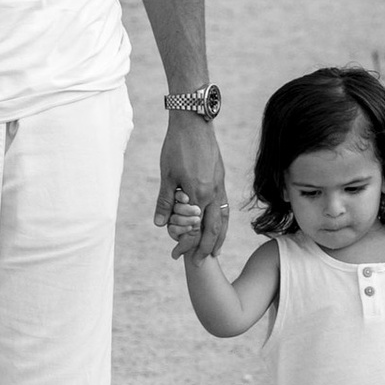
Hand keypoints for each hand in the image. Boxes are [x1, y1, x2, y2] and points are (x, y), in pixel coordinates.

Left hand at [154, 110, 225, 256]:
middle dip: (206, 248)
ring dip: (219, 238)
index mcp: (198, 193)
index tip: (177, 254)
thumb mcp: (167, 175)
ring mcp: (219, 185)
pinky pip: (224, 205)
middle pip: (213, 228)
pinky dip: (222, 220)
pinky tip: (218, 224)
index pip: (194, 228)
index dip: (186, 244)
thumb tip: (160, 224)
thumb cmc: (176, 146)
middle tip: (199, 263)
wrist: (194, 122)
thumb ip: (165, 201)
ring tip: (215, 251)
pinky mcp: (221, 178)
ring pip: (222, 218)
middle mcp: (213, 192)